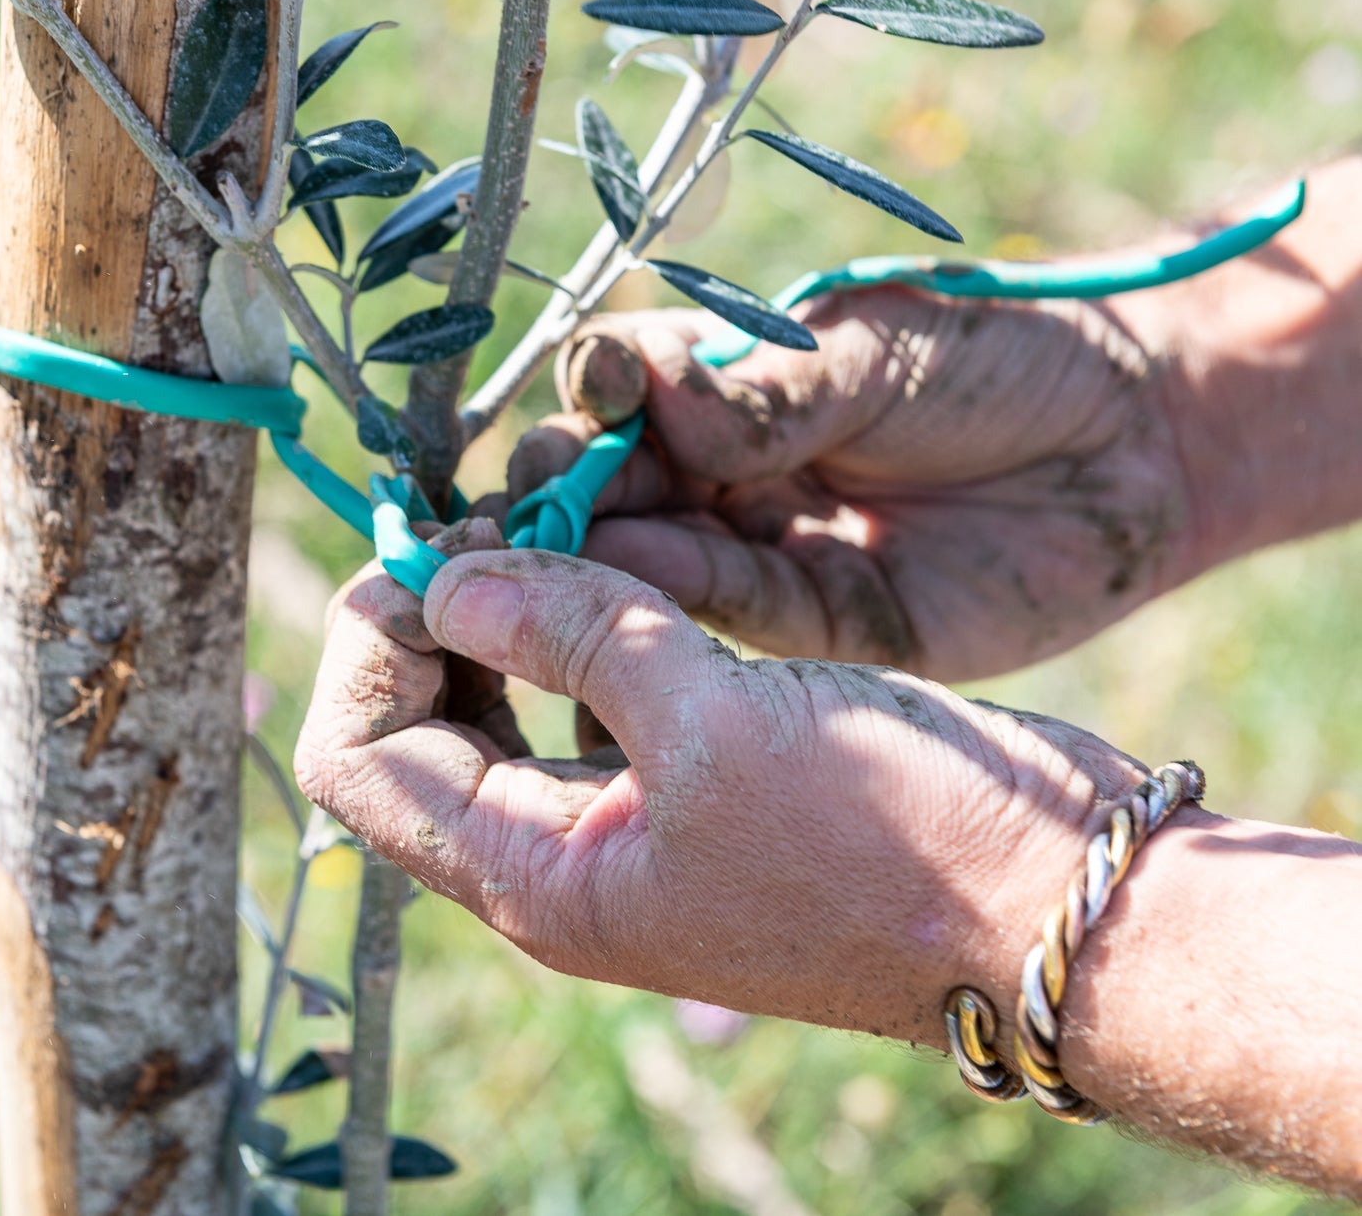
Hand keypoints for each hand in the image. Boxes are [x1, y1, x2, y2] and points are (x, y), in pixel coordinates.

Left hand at [295, 543, 1150, 1045]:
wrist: (1064, 906)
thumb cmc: (902, 838)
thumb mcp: (717, 719)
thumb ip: (573, 632)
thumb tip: (447, 577)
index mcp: (537, 873)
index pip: (359, 760)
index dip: (369, 643)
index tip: (432, 548)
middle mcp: (562, 857)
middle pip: (416, 726)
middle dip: (432, 613)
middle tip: (495, 516)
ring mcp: (630, 822)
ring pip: (504, 702)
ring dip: (509, 606)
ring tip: (557, 516)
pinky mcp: (699, 781)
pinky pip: (592, 695)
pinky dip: (587, 619)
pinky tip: (630, 554)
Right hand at [505, 291, 1195, 680]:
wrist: (1142, 444)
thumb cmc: (1006, 359)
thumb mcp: (877, 353)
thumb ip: (765, 392)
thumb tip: (646, 400)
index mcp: (728, 379)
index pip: (620, 386)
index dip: (592, 394)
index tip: (594, 395)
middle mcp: (725, 467)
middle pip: (610, 483)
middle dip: (562, 492)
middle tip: (530, 509)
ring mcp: (762, 547)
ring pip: (649, 557)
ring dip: (595, 559)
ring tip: (548, 560)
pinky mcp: (813, 625)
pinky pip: (726, 615)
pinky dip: (672, 604)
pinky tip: (630, 590)